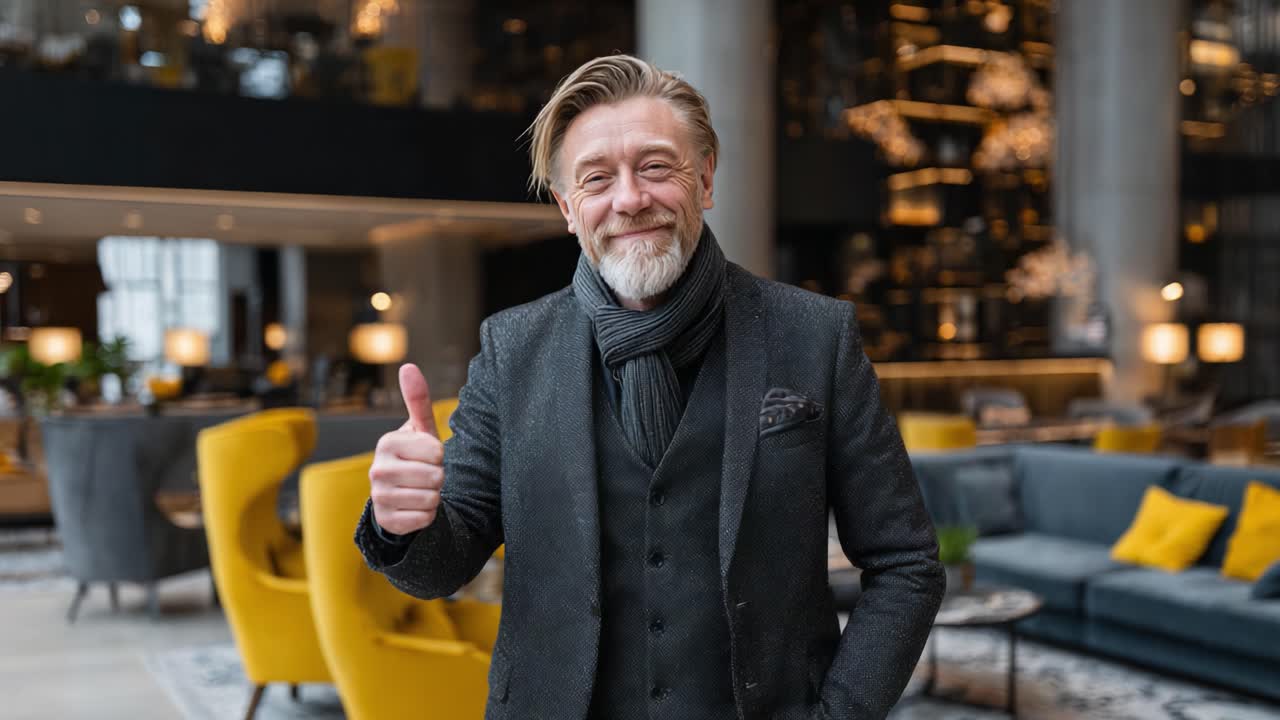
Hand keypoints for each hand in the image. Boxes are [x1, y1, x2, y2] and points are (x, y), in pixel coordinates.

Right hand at [369, 363, 444, 534]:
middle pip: (436, 477)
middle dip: (438, 477)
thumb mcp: (419, 429)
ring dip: (434, 497)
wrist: (399, 494)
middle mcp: (377, 469)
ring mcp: (379, 497)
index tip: (427, 457)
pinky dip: (427, 515)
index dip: (440, 456)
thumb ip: (417, 399)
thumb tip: (408, 366)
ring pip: (431, 499)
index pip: (437, 452)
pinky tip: (415, 507)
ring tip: (421, 490)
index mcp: (387, 443)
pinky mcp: (386, 521)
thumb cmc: (415, 456)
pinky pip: (424, 519)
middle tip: (425, 475)